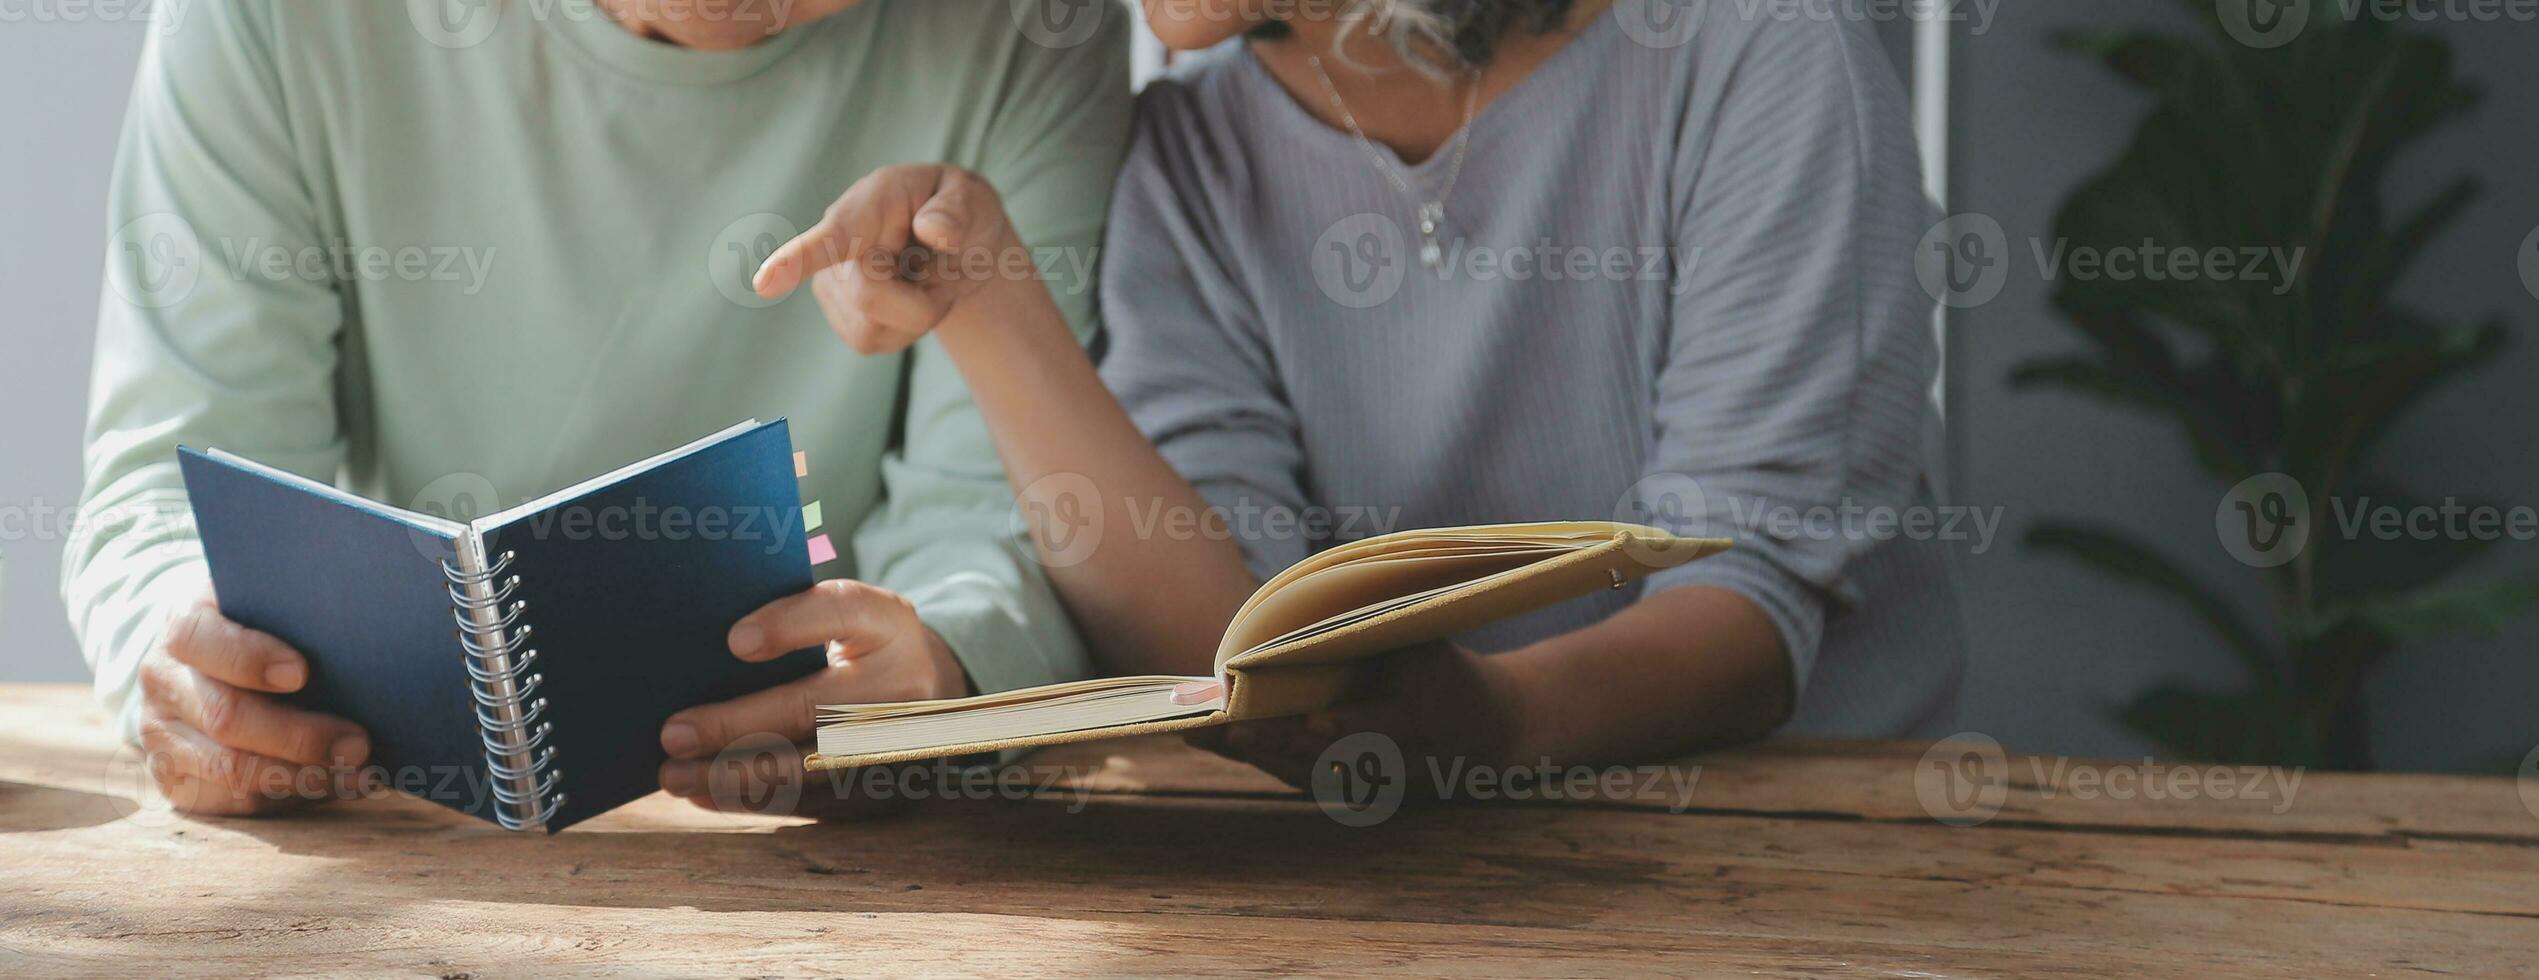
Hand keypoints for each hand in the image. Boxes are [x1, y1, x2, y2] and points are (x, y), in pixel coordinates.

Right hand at [136, 587, 371, 814]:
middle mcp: (163, 680)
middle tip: (358, 744)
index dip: (248, 659)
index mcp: (183, 623)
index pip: (199, 639)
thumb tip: (359, 636)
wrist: (209, 662)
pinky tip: (334, 786)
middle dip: (298, 736)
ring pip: (229, 768)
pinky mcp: (173, 777)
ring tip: (360, 774)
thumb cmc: (261, 627)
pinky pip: (230, 800)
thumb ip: (297, 613)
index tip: (300, 673)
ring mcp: (160, 733)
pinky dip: (288, 798)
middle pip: (225, 717)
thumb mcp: (269, 603)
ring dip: (302, 776)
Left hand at [656, 580, 969, 812]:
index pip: (841, 611)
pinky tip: (703, 792)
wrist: (925, 685)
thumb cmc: (855, 640)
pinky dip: (748, 798)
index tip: (735, 641)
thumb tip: (702, 646)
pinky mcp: (878, 782)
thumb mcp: (843, 612)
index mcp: (887, 621)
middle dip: (736, 724)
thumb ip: (793, 616)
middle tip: (673, 732)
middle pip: (814, 707)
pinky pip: (806, 798)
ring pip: (806, 764)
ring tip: (673, 775)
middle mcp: (900, 682)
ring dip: (733, 774)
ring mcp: (893, 740)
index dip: (790, 625)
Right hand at [752, 163, 1030, 356]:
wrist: (957, 250)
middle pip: (868, 295)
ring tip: (924, 280)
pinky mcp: (842, 316)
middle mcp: (840, 241)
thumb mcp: (972, 198)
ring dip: (918, 313)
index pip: (833, 236)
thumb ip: (957, 210)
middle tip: (944, 271)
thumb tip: (934, 232)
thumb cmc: (960, 215)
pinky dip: (907, 329)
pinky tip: (909, 299)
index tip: (764, 284)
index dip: (797, 259)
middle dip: (921, 299)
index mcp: (873, 202)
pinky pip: (874, 342)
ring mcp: (833, 282)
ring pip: (872, 327)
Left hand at [1185, 643, 1532, 796]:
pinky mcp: (1352, 788)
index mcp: (1416, 718)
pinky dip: (1260, 757)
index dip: (1342, 727)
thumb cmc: (1447, 667)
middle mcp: (1390, 758)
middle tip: (1219, 727)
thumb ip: (1377, 619)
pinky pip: (1299, 774)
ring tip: (1198, 733)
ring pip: (1303, 771)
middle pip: (1322, 756)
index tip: (1308, 721)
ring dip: (1252, 753)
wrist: (1487, 727)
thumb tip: (1325, 580)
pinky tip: (1216, 739)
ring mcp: (1370, 780)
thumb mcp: (1425, 638)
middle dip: (1271, 741)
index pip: (1373, 728)